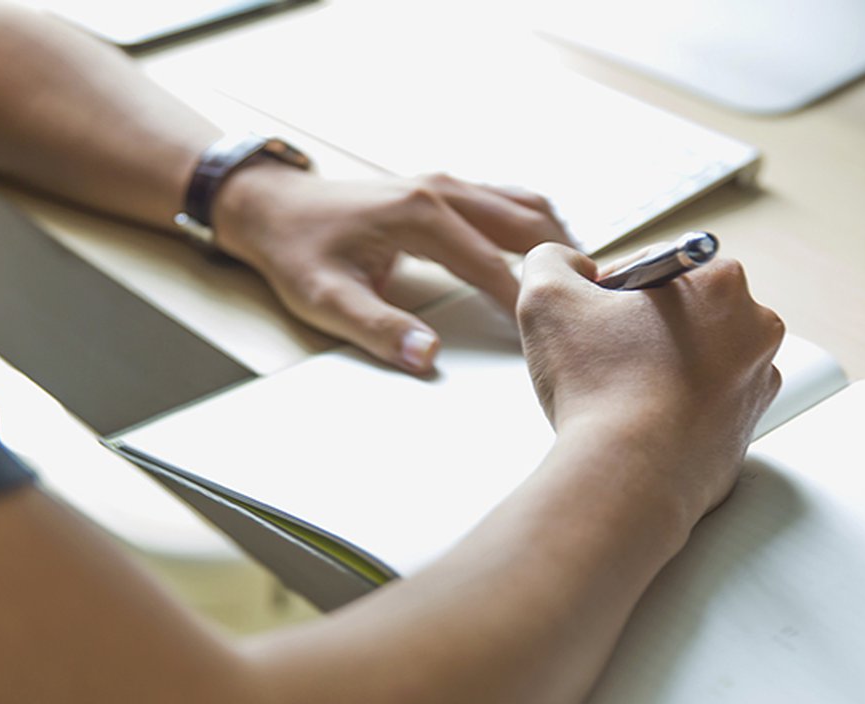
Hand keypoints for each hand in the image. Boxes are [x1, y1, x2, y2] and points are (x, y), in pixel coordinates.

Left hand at [213, 161, 570, 372]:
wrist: (272, 209)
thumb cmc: (298, 253)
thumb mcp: (328, 301)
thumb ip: (380, 330)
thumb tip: (429, 359)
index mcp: (422, 216)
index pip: (492, 265)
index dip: (524, 302)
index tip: (552, 334)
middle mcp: (442, 190)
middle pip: (524, 224)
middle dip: (560, 261)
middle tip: (593, 302)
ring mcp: (445, 183)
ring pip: (522, 204)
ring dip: (553, 239)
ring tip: (580, 279)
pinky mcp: (442, 188)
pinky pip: (505, 200)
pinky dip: (533, 224)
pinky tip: (546, 254)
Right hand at [518, 243, 783, 518]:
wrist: (628, 480)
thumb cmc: (600, 389)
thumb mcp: (547, 295)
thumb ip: (551, 260)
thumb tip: (568, 266)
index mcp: (721, 282)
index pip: (654, 265)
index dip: (610, 291)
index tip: (592, 320)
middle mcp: (755, 329)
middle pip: (681, 310)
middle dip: (640, 327)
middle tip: (601, 356)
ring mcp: (757, 384)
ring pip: (693, 357)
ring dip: (657, 366)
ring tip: (618, 393)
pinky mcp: (746, 431)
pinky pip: (702, 404)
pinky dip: (672, 407)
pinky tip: (638, 421)